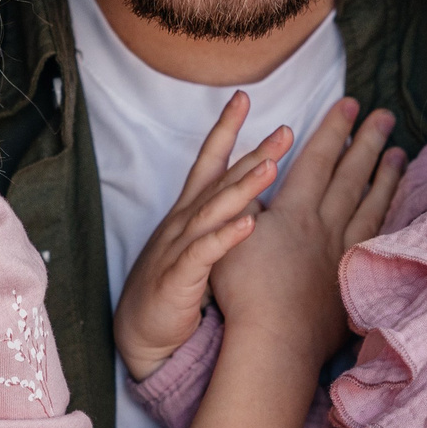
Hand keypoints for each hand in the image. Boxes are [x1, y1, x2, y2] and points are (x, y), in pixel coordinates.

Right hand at [114, 91, 289, 379]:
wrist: (142, 330)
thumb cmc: (175, 284)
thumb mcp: (200, 242)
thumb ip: (221, 214)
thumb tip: (255, 192)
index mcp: (191, 211)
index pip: (210, 162)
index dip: (224, 128)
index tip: (243, 97)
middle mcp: (185, 221)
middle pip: (220, 180)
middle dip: (252, 153)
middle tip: (284, 129)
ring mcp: (180, 246)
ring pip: (213, 210)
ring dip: (242, 188)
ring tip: (270, 166)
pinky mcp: (179, 276)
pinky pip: (204, 253)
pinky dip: (226, 237)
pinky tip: (248, 224)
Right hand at [211, 97, 403, 371]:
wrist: (274, 341)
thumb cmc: (244, 289)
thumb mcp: (233, 233)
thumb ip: (249, 197)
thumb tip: (266, 164)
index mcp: (295, 211)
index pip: (318, 158)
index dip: (334, 128)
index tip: (351, 103)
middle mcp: (325, 226)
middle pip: (351, 176)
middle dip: (367, 142)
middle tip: (385, 115)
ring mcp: (342, 254)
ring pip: (370, 206)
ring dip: (385, 177)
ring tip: (400, 154)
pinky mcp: (351, 282)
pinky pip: (376, 240)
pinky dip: (388, 219)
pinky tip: (397, 211)